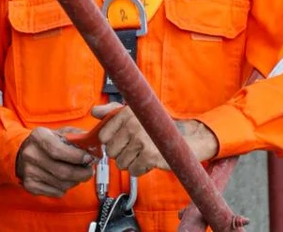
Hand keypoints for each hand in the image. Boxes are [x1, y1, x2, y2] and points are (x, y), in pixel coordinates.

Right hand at [15, 127, 96, 197]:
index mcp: (39, 136)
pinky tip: (66, 180)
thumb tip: (96, 145)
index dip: (77, 157)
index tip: (89, 159)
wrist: (22, 152)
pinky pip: (55, 192)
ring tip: (78, 175)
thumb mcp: (60, 132)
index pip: (58, 150)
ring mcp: (29, 172)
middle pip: (62, 171)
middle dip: (81, 173)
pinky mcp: (30, 185)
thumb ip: (78, 136)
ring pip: (61, 184)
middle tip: (89, 171)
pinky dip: (65, 188)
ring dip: (75, 181)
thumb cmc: (47, 142)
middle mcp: (31, 154)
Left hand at [91, 104, 219, 176]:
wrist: (188, 138)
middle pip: (110, 152)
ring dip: (131, 162)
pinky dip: (140, 169)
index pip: (103, 136)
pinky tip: (149, 160)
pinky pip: (133, 171)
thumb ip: (112, 112)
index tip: (121, 140)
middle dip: (121, 153)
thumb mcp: (135, 113)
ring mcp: (142, 140)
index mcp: (127, 113)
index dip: (111, 141)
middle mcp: (133, 124)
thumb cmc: (159, 126)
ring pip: (121, 163)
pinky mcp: (150, 156)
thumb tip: (94, 112)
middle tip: (135, 147)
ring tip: (143, 153)